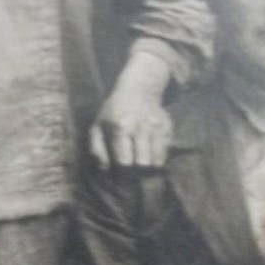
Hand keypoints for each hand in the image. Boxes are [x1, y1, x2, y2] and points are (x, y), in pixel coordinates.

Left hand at [89, 51, 171, 168]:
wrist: (138, 89)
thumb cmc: (114, 112)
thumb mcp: (98, 126)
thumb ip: (97, 149)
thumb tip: (104, 169)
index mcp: (121, 128)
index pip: (125, 161)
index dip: (123, 173)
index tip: (122, 175)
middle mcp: (141, 127)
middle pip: (143, 163)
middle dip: (138, 172)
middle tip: (134, 171)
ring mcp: (156, 126)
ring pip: (157, 160)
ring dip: (150, 166)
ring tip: (142, 163)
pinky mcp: (167, 126)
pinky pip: (166, 151)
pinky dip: (159, 156)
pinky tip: (151, 151)